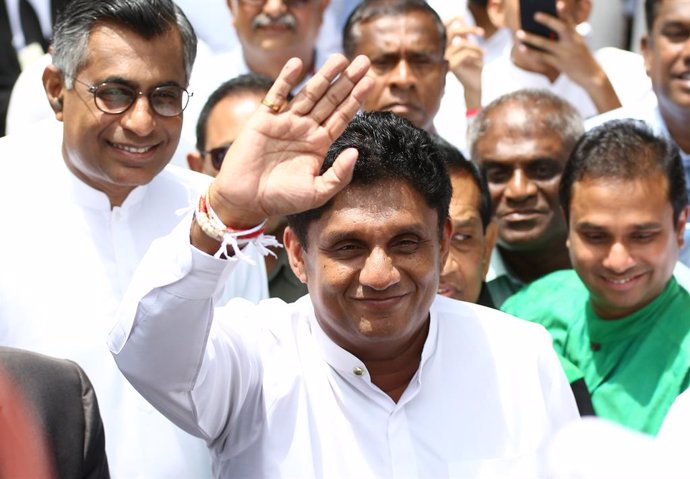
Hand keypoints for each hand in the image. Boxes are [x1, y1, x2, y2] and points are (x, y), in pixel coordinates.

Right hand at [208, 54, 372, 229]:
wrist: (246, 199)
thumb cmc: (281, 199)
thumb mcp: (317, 192)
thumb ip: (339, 175)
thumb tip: (356, 152)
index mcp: (319, 144)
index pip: (342, 116)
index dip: (356, 98)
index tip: (371, 81)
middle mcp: (305, 129)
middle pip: (331, 100)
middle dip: (347, 81)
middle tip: (364, 61)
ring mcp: (285, 122)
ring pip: (309, 93)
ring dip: (324, 75)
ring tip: (341, 58)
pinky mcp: (264, 119)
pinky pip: (277, 95)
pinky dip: (286, 79)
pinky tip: (298, 64)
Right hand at [445, 17, 483, 108]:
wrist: (475, 84)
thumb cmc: (475, 67)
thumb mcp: (472, 49)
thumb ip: (466, 37)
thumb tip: (461, 20)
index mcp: (447, 48)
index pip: (448, 30)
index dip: (456, 21)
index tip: (466, 20)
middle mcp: (443, 53)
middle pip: (453, 33)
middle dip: (468, 29)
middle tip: (482, 33)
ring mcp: (446, 59)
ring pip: (462, 44)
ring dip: (476, 48)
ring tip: (484, 54)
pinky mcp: (451, 65)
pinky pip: (465, 53)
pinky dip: (476, 55)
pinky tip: (481, 62)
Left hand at [515, 1, 619, 111]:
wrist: (592, 75)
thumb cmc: (580, 57)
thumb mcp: (575, 44)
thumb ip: (561, 37)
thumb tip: (540, 33)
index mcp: (577, 34)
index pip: (569, 20)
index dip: (564, 11)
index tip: (558, 3)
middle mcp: (572, 41)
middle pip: (561, 27)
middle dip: (548, 20)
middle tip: (535, 14)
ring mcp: (566, 52)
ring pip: (546, 43)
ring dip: (531, 38)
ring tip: (519, 33)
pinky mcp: (560, 63)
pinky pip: (542, 56)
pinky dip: (531, 52)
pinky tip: (521, 48)